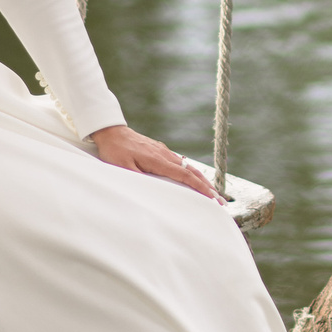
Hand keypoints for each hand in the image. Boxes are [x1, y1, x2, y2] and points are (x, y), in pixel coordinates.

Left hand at [90, 125, 218, 200]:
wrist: (111, 131)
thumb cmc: (115, 151)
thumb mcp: (122, 168)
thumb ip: (139, 179)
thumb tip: (154, 190)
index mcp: (158, 160)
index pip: (185, 176)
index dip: (200, 187)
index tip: (212, 197)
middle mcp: (165, 155)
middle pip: (192, 172)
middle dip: (207, 186)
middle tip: (219, 199)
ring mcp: (163, 151)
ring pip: (187, 166)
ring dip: (201, 179)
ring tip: (211, 191)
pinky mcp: (159, 150)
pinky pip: (180, 163)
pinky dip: (190, 172)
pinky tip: (192, 177)